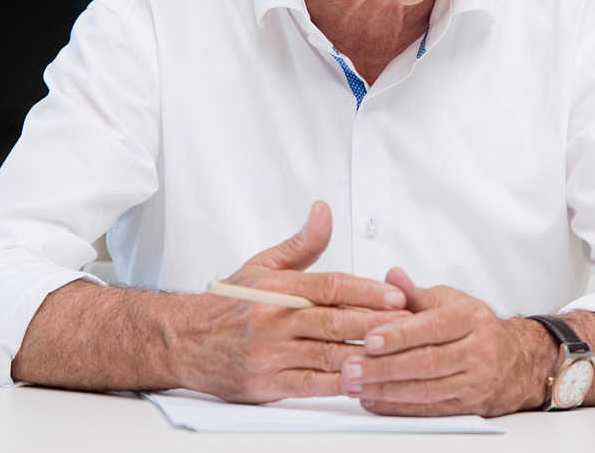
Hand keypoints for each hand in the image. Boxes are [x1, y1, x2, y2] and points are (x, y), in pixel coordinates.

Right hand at [180, 201, 410, 403]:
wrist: (184, 341)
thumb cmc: (229, 303)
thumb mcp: (263, 266)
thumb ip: (301, 244)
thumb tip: (324, 210)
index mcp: (277, 289)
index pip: (330, 286)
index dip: (367, 291)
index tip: (398, 296)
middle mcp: (274, 321)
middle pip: (335, 322)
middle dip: (375, 324)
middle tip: (411, 325)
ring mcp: (270, 355)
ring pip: (328, 355)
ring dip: (365, 356)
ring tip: (397, 355)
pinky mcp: (267, 383)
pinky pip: (312, 384)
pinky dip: (340, 384)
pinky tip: (365, 382)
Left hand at [339, 267, 549, 416]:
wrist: (517, 360)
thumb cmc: (477, 327)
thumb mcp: (451, 301)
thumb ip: (416, 294)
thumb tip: (391, 276)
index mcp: (471, 319)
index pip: (433, 327)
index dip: (399, 335)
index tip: (370, 339)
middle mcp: (477, 351)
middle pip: (426, 362)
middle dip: (384, 367)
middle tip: (351, 366)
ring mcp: (475, 382)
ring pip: (425, 389)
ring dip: (385, 389)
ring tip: (355, 384)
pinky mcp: (468, 406)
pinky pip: (429, 409)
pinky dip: (398, 406)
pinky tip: (373, 399)